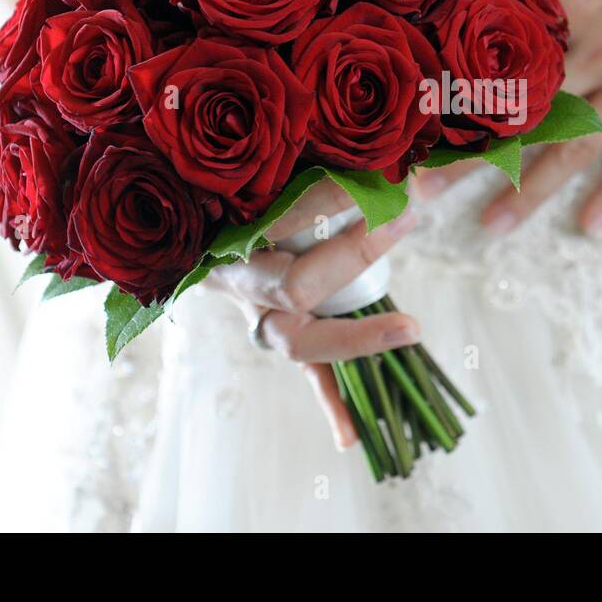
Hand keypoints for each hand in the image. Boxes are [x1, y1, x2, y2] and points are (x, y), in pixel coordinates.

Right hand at [201, 180, 418, 449]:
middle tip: (401, 221)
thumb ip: (322, 163)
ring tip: (409, 330)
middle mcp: (240, 281)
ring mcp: (259, 317)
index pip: (284, 215)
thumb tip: (406, 168)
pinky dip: (331, 405)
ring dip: (355, 337)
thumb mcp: (270, 171)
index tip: (378, 174)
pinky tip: (352, 438)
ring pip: (300, 339)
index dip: (332, 196)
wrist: (192, 234)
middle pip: (292, 285)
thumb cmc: (243, 190)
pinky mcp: (283, 338)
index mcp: (229, 231)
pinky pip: (309, 374)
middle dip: (351, 255)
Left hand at [422, 0, 601, 233]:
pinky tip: (592, 226)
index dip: (447, 92)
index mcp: (575, 6)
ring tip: (489, 227)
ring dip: (531, 190)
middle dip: (468, 158)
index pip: (494, 61)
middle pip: (523, 117)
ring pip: (575, 148)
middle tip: (418, 194)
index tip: (406, 123)